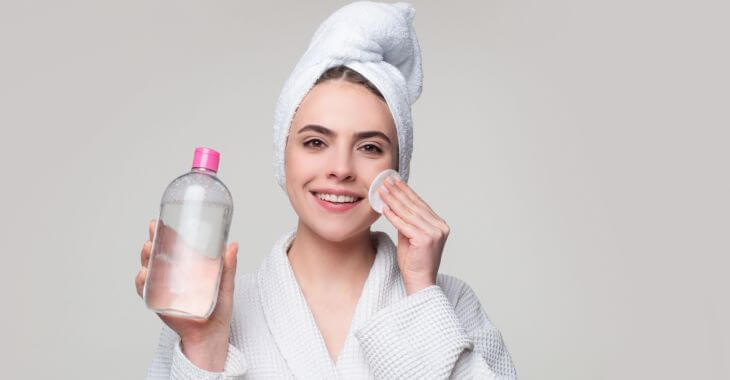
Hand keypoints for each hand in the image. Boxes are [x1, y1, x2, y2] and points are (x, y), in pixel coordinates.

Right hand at [135, 219, 238, 371]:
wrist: (212, 333)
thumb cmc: (219, 308)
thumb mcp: (225, 284)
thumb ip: (228, 266)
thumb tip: (233, 245)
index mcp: (186, 268)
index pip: (170, 247)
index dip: (162, 235)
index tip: (157, 223)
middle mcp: (171, 276)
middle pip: (155, 257)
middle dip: (150, 245)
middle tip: (151, 237)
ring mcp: (164, 289)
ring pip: (148, 271)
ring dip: (144, 260)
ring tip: (147, 250)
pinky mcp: (160, 303)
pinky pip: (146, 292)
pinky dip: (142, 284)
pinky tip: (143, 275)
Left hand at [378, 176, 449, 294]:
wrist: (420, 282)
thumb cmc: (414, 262)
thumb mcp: (410, 237)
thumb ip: (407, 222)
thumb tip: (394, 205)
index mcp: (439, 225)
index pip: (420, 204)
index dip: (406, 191)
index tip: (395, 181)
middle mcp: (440, 227)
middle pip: (414, 206)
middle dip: (398, 192)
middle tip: (386, 181)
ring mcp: (434, 233)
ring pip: (409, 213)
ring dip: (393, 200)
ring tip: (382, 190)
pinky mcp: (425, 239)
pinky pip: (405, 225)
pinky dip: (393, 216)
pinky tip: (384, 207)